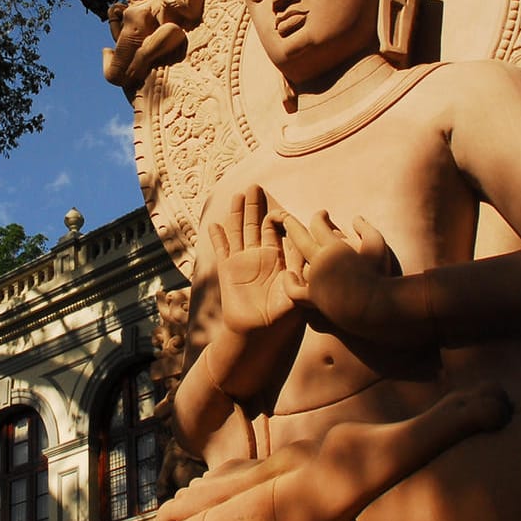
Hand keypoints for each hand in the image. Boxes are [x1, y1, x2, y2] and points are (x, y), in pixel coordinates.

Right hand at [207, 187, 300, 334]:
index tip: (277, 208)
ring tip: (237, 196)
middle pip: (256, 224)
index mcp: (279, 258)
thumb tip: (305, 248)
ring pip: (239, 231)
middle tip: (255, 186)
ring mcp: (243, 262)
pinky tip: (214, 224)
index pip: (277, 230)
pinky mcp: (227, 270)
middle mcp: (260, 256)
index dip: (277, 216)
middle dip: (256, 206)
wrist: (260, 334)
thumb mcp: (298, 290)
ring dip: (237, 214)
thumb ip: (300, 269)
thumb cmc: (285, 317)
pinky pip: (222, 249)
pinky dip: (218, 237)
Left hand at [280, 211, 398, 339]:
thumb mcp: (377, 246)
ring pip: (297, 262)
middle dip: (292, 225)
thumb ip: (366, 229)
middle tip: (287, 219)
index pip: (318, 224)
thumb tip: (356, 218)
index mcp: (334, 246)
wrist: (373, 306)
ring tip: (293, 250)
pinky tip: (289, 277)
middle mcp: (320, 260)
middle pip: (299, 237)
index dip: (318, 216)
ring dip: (294, 254)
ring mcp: (315, 279)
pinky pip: (295, 291)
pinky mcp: (314, 298)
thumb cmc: (378, 275)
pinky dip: (290, 284)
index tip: (321, 214)